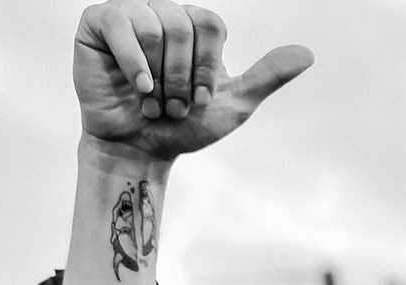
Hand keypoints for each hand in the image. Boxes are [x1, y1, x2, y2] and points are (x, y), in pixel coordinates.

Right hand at [74, 2, 312, 162]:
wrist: (140, 149)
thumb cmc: (184, 127)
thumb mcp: (234, 104)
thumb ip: (267, 76)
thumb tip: (308, 54)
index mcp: (193, 24)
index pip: (211, 23)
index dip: (208, 65)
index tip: (201, 99)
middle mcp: (162, 12)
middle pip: (182, 24)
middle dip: (182, 75)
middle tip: (174, 106)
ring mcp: (129, 14)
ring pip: (153, 26)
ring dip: (158, 76)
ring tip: (152, 102)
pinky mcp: (97, 24)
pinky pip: (119, 23)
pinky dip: (132, 61)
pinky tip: (138, 87)